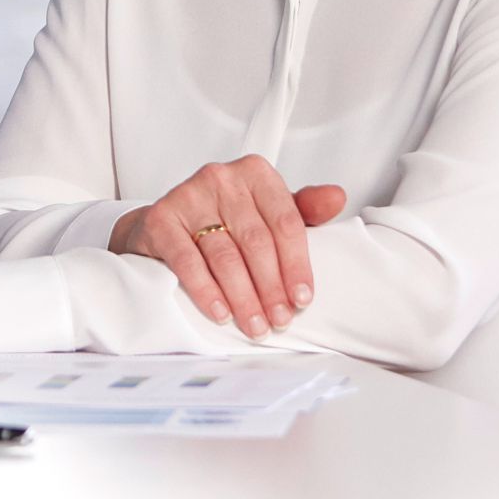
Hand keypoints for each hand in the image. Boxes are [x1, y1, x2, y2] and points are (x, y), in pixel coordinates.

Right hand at [110, 157, 349, 338]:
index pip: (285, 221)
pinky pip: (187, 261)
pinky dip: (206, 291)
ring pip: (224, 255)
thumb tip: (337, 197)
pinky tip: (221, 312)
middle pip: (256, 241)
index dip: (297, 264)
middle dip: (271, 287)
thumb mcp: (267, 212)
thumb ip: (303, 209)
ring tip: (255, 325)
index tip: (302, 298)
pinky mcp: (162, 218)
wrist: (164, 225)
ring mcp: (188, 196)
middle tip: (279, 320)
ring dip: (243, 297)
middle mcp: (221, 177)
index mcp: (255, 173)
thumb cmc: (224, 220)